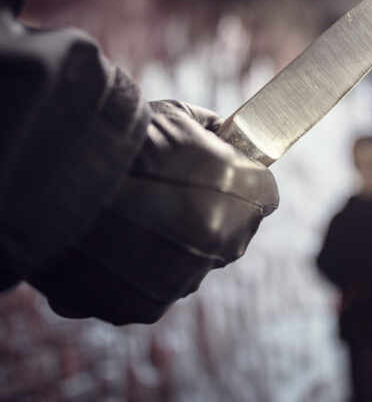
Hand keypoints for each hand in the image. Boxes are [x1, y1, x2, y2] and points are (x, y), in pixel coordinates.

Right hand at [29, 100, 278, 324]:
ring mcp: (181, 281)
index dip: (241, 180)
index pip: (263, 195)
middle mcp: (223, 247)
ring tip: (130, 219)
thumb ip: (213, 133)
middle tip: (167, 195)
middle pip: (228, 235)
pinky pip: (148, 290)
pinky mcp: (139, 307)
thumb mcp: (179, 115)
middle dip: (207, 216)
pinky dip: (133, 271)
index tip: (218, 173)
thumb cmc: (123, 136)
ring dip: (170, 248)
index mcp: (245, 198)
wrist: (57, 171)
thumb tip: (223, 136)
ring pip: (188, 266)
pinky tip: (109, 243)